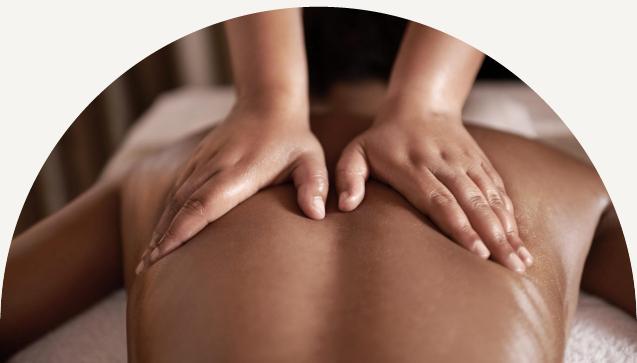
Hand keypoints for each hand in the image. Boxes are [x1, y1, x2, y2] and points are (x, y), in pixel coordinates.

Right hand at [136, 102, 327, 272]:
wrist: (267, 104)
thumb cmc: (292, 139)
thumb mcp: (311, 159)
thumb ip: (314, 184)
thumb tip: (316, 214)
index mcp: (239, 170)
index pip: (204, 203)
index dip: (182, 230)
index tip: (162, 255)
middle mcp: (214, 167)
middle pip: (181, 206)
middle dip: (162, 238)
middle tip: (145, 270)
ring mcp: (202, 163)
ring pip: (174, 199)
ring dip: (159, 228)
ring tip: (147, 261)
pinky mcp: (197, 162)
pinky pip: (176, 189)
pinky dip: (165, 213)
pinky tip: (159, 234)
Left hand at [335, 109, 532, 272]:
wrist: (419, 105)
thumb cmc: (382, 140)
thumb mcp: (356, 152)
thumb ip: (348, 177)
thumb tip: (346, 206)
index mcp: (413, 168)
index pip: (440, 200)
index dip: (459, 226)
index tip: (476, 252)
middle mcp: (444, 165)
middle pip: (472, 203)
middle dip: (492, 235)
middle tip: (509, 266)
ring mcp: (465, 163)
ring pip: (490, 197)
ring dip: (507, 229)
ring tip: (521, 260)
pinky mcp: (479, 162)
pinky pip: (497, 189)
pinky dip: (509, 213)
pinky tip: (519, 238)